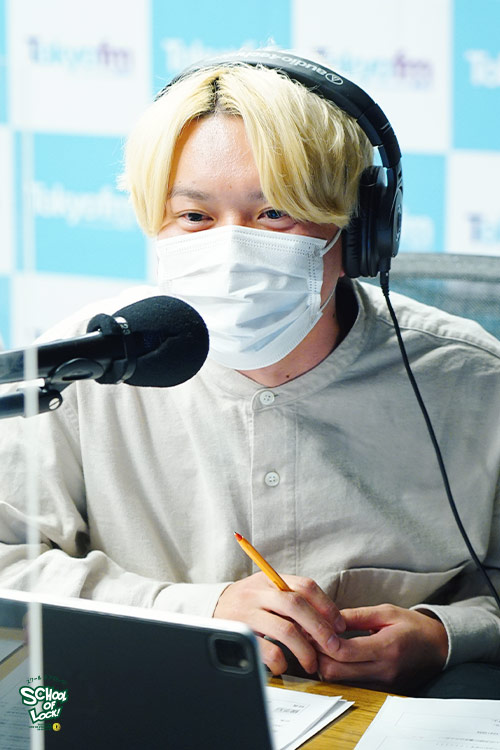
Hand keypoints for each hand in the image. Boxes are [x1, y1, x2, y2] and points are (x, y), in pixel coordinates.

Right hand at [213, 572, 345, 675]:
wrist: (207, 609)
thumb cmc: (247, 603)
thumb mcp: (265, 590)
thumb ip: (290, 598)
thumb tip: (327, 621)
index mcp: (270, 579)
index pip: (305, 586)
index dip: (327, 605)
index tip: (339, 625)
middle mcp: (258, 592)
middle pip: (297, 605)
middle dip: (320, 628)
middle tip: (333, 646)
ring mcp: (248, 613)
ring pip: (285, 629)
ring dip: (305, 650)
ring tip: (312, 664)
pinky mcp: (240, 635)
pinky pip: (268, 650)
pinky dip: (281, 662)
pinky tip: (284, 666)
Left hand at [317, 604, 448, 690]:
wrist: (440, 648)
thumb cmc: (413, 627)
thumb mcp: (387, 612)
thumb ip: (356, 616)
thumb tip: (328, 619)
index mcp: (386, 647)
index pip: (343, 652)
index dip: (322, 641)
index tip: (312, 628)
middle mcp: (384, 671)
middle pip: (336, 672)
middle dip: (318, 655)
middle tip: (311, 637)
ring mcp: (383, 684)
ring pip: (340, 682)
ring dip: (326, 664)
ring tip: (320, 645)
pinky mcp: (382, 691)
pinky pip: (352, 685)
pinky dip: (339, 672)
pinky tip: (335, 656)